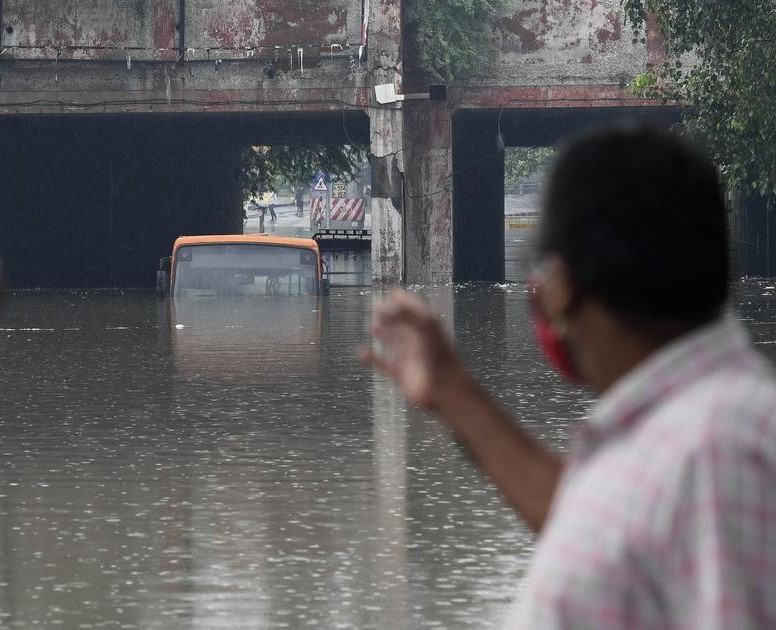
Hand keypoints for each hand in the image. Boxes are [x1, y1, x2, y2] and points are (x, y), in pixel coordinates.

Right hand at [359, 291, 466, 409]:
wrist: (443, 388)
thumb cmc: (436, 354)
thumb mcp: (424, 326)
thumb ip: (404, 314)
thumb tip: (384, 304)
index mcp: (427, 327)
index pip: (414, 309)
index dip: (402, 301)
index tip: (389, 292)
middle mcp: (418, 339)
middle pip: (402, 324)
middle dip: (389, 315)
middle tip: (374, 307)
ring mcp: (410, 357)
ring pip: (393, 342)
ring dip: (382, 334)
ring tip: (369, 327)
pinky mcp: (401, 373)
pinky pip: (384, 363)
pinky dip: (372, 359)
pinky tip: (360, 352)